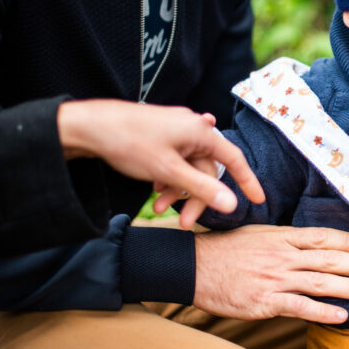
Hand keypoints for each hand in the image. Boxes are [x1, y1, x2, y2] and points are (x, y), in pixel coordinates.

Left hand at [57, 99, 264, 228]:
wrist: (89, 126)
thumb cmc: (129, 143)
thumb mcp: (169, 171)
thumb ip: (202, 189)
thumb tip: (233, 205)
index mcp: (201, 132)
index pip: (234, 159)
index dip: (248, 181)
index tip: (259, 200)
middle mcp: (193, 127)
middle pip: (206, 169)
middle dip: (195, 197)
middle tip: (184, 222)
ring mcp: (176, 130)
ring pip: (188, 167)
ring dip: (176, 190)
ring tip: (157, 207)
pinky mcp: (161, 134)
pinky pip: (174, 160)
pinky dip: (167, 178)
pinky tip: (152, 188)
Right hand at [193, 225, 348, 322]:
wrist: (192, 267)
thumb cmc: (226, 250)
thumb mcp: (259, 235)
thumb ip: (288, 241)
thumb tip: (316, 245)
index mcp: (283, 237)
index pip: (324, 237)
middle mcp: (283, 256)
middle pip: (331, 260)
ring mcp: (275, 279)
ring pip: (321, 283)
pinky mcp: (264, 302)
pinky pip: (298, 307)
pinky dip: (322, 311)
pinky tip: (343, 316)